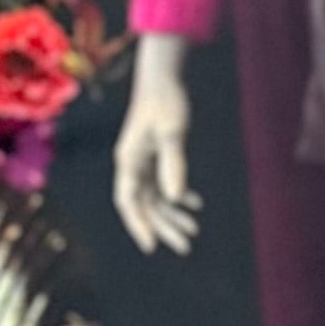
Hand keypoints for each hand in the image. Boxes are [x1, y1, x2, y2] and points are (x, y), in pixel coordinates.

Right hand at [113, 33, 200, 255]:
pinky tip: (195, 204)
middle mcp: (132, 164)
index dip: (139, 224)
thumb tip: (175, 197)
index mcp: (129, 160)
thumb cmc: (166, 101)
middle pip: (145, 205)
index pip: (130, 201)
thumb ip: (173, 163)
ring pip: (156, 197)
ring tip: (194, 231)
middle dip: (163, 226)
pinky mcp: (154, 156)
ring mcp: (142, 161)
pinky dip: (178, 196)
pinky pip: (163, 184)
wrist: (163, 78)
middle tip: (185, 246)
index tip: (152, 246)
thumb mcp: (173, 132)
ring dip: (172, 214)